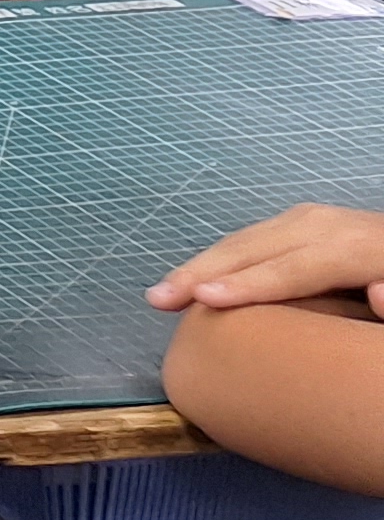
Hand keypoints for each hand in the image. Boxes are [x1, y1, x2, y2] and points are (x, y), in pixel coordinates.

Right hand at [153, 206, 383, 314]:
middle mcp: (328, 225)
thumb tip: (379, 295)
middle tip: (158, 299)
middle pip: (258, 246)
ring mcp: (312, 220)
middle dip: (204, 270)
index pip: (297, 268)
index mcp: (361, 247)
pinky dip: (218, 258)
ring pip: (247, 239)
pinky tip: (197, 278)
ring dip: (201, 264)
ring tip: (163, 292)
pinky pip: (252, 240)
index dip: (250, 284)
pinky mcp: (303, 224)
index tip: (205, 300)